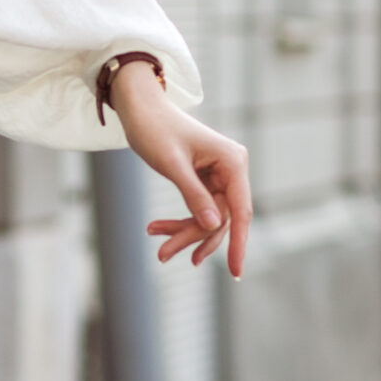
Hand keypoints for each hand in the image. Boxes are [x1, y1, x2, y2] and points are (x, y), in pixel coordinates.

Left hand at [107, 62, 251, 275]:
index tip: (236, 272)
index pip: (241, 211)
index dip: (238, 243)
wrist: (140, 108)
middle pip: (221, 218)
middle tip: (163, 256)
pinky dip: (180, 222)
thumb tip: (213, 226)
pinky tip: (157, 230)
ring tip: (158, 249)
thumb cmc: (154, 129)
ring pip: (209, 218)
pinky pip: (199, 209)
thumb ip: (193, 195)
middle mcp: (232, 169)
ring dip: (184, 233)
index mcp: (233, 162)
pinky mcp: (206, 180)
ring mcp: (220, 175)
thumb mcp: (172, 164)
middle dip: (193, 238)